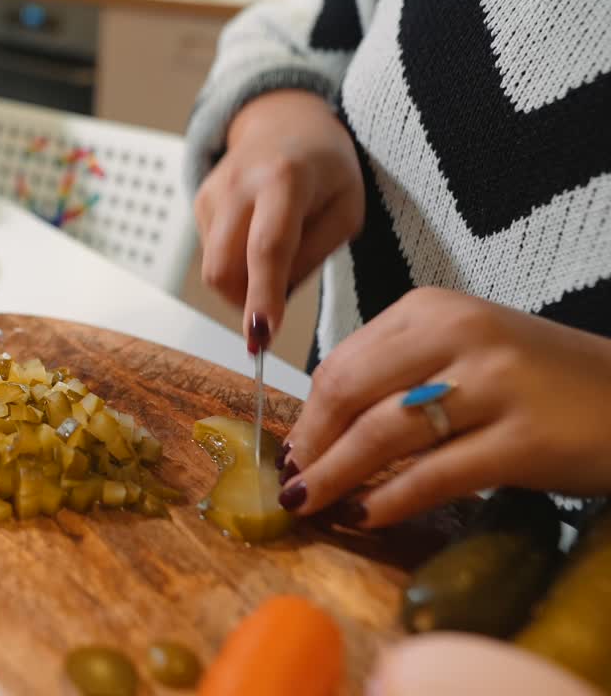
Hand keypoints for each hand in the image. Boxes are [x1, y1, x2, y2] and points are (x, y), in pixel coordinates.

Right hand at [194, 89, 363, 347]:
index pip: (268, 247)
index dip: (263, 296)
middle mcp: (240, 183)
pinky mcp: (199, 202)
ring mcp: (213, 193)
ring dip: (243, 283)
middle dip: (245, 302)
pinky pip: (212, 254)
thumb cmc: (327, 168)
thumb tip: (273, 300)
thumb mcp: (347, 210)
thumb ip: (313, 256)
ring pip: (215, 269)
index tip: (261, 335)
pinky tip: (256, 236)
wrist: (285, 122)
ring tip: (276, 254)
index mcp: (285, 179)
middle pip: (225, 268)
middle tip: (273, 309)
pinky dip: (236, 262)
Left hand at [280, 287, 610, 526]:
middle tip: (292, 484)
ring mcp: (493, 385)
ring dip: (336, 476)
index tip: (290, 450)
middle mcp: (459, 336)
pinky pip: (434, 475)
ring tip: (310, 504)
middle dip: (310, 445)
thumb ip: (397, 374)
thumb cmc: (537, 380)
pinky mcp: (523, 440)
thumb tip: (320, 427)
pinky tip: (366, 516)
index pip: (341, 363)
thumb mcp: (462, 351)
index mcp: (431, 310)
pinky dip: (389, 500)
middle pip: (348, 393)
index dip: (306, 414)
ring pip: (382, 434)